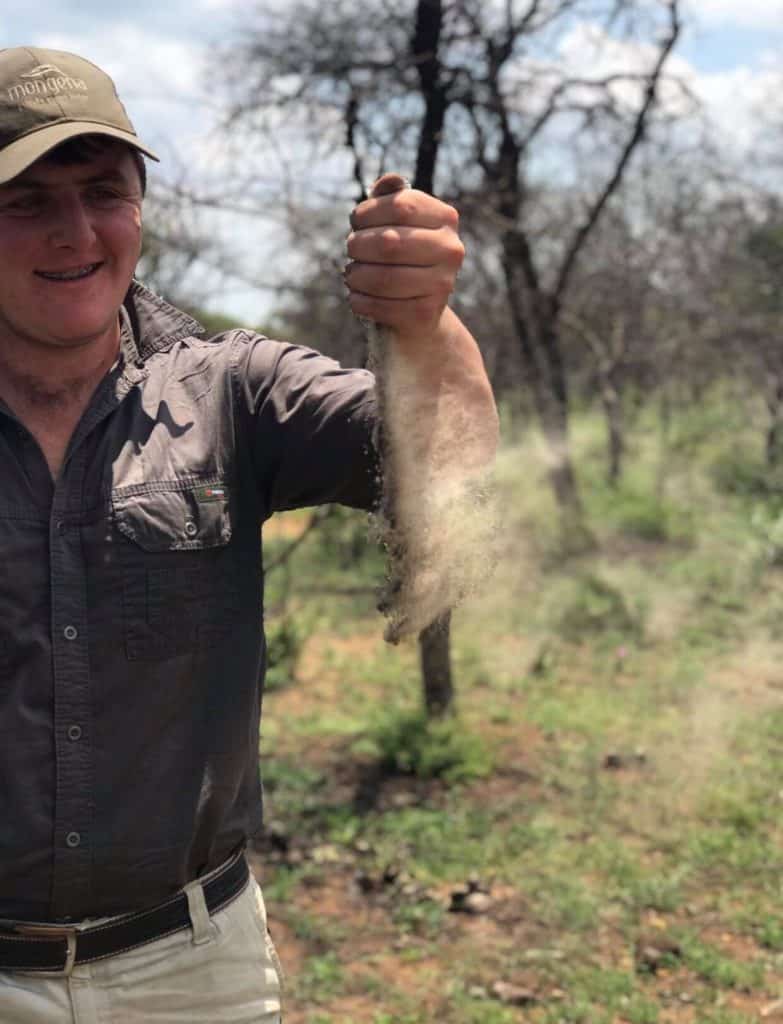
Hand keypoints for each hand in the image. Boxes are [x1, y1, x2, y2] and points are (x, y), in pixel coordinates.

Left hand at [345, 173, 464, 336]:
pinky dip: (360, 302)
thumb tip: (390, 180)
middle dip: (358, 246)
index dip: (368, 212)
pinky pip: (383, 306)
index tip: (356, 222)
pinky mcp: (427, 314)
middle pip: (390, 242)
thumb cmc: (401, 257)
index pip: (400, 205)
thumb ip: (390, 198)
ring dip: (356, 276)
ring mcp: (443, 284)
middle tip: (351, 251)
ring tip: (351, 275)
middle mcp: (451, 249)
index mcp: (445, 218)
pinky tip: (356, 298)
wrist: (419, 310)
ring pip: (384, 278)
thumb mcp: (397, 223)